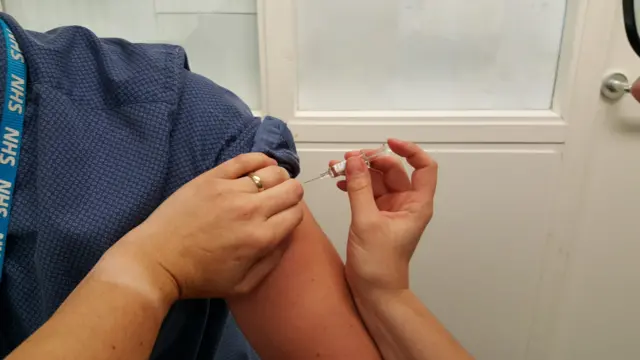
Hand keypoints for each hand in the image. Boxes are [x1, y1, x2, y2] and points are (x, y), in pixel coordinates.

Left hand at [111, 153, 303, 300]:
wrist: (157, 260)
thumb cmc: (199, 276)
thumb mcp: (243, 284)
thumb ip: (272, 261)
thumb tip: (288, 236)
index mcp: (260, 238)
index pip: (296, 213)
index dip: (294, 214)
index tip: (284, 217)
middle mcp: (251, 211)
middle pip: (291, 188)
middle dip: (291, 194)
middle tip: (279, 200)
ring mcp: (230, 191)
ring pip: (272, 171)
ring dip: (277, 178)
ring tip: (268, 185)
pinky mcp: (212, 177)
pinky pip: (246, 159)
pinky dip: (260, 159)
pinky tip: (262, 165)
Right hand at [332, 139, 436, 293]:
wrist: (374, 292)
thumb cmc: (379, 265)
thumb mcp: (366, 222)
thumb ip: (359, 188)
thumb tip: (354, 159)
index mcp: (416, 204)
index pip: (424, 167)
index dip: (409, 150)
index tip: (387, 142)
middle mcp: (406, 203)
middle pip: (394, 170)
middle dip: (372, 161)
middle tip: (349, 158)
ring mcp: (390, 209)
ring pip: (377, 179)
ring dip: (359, 171)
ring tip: (338, 167)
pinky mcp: (375, 216)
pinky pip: (366, 191)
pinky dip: (354, 184)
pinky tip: (339, 182)